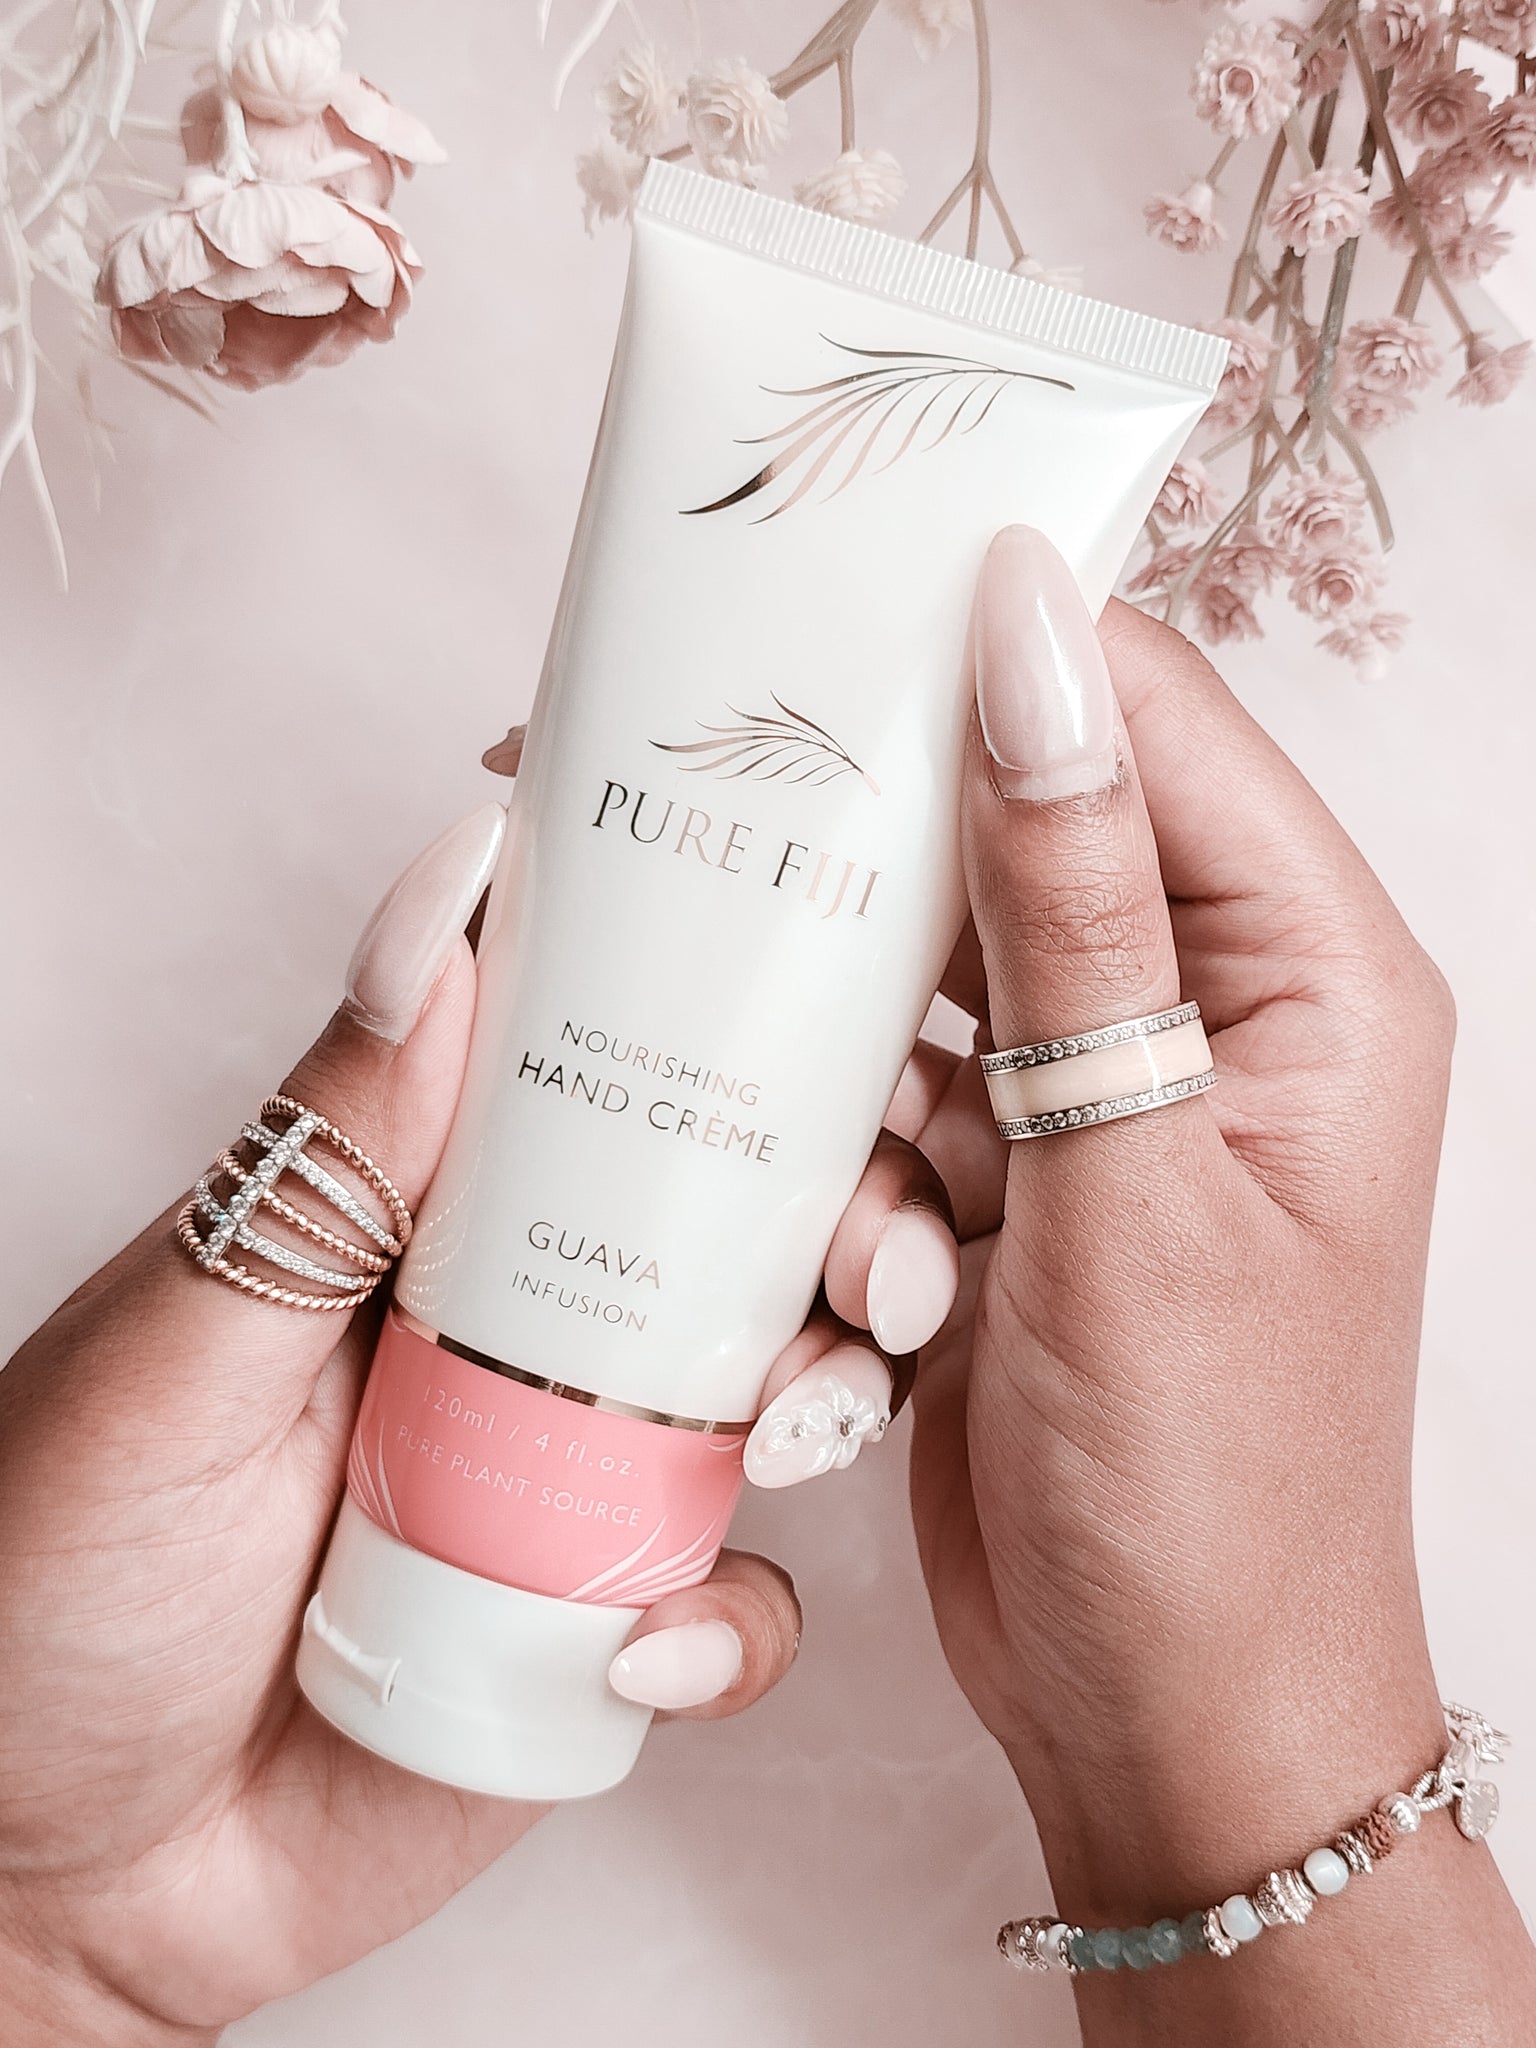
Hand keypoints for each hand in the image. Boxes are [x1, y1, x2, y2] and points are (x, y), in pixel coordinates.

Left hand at [0, 798, 957, 2042]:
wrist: (54, 1872)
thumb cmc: (55, 1587)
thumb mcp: (177, 1350)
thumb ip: (319, 1160)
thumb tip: (437, 919)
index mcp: (431, 1227)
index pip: (614, 1087)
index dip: (748, 1042)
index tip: (852, 1023)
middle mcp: (527, 1336)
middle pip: (742, 1237)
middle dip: (855, 1220)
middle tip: (875, 1256)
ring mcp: (576, 1488)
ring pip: (779, 1398)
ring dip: (838, 1397)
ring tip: (801, 1427)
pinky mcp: (603, 1640)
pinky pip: (736, 1612)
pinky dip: (731, 1629)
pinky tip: (642, 1655)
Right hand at [894, 527, 1535, 2037]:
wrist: (1168, 1718)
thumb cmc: (1208, 1484)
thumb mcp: (1135, 1179)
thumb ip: (1076, 909)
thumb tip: (1031, 640)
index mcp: (1313, 975)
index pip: (1153, 727)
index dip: (1001, 645)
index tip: (827, 594)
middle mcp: (1216, 1009)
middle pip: (1027, 826)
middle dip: (880, 843)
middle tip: (723, 805)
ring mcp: (1105, 1096)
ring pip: (936, 966)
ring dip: (854, 1036)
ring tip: (819, 1119)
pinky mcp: (1013, 1178)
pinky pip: (897, 1087)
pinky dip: (845, 1141)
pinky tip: (838, 1242)